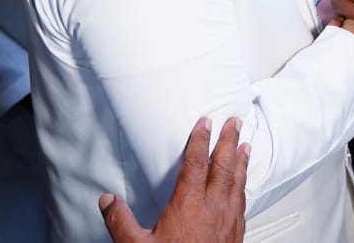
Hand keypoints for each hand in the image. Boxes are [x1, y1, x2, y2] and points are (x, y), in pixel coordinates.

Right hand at [98, 117, 248, 242]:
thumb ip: (121, 221)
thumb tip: (108, 201)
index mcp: (188, 206)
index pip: (196, 164)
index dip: (200, 140)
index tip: (205, 123)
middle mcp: (213, 210)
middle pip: (223, 167)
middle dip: (228, 141)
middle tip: (234, 122)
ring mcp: (228, 222)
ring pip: (238, 183)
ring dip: (241, 161)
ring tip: (245, 146)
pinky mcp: (236, 234)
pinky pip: (243, 202)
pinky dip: (244, 186)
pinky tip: (243, 186)